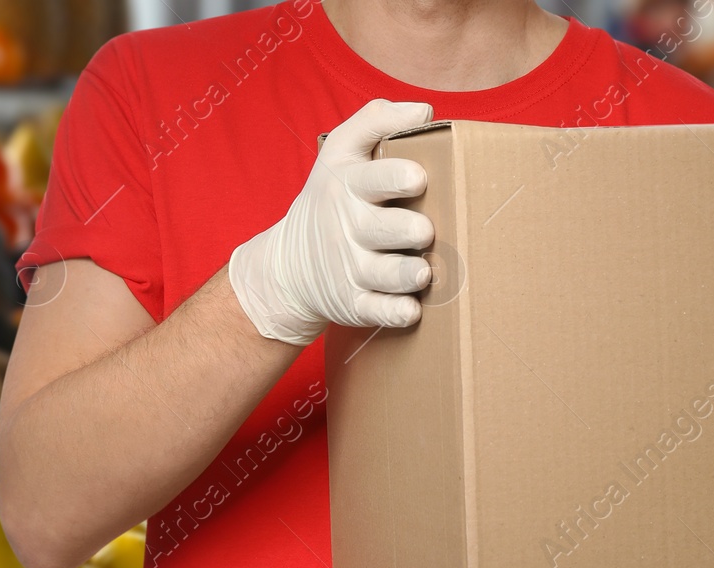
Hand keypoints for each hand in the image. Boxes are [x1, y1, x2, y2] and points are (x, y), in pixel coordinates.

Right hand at [228, 99, 436, 345]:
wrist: (289, 265)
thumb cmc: (333, 199)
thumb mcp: (340, 152)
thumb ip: (376, 120)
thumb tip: (423, 109)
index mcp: (348, 186)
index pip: (374, 178)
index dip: (398, 178)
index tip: (418, 179)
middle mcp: (349, 228)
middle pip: (384, 228)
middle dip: (409, 229)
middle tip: (423, 230)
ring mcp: (350, 268)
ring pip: (384, 273)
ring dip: (406, 273)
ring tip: (422, 270)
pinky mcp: (353, 303)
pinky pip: (376, 311)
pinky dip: (394, 312)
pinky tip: (411, 309)